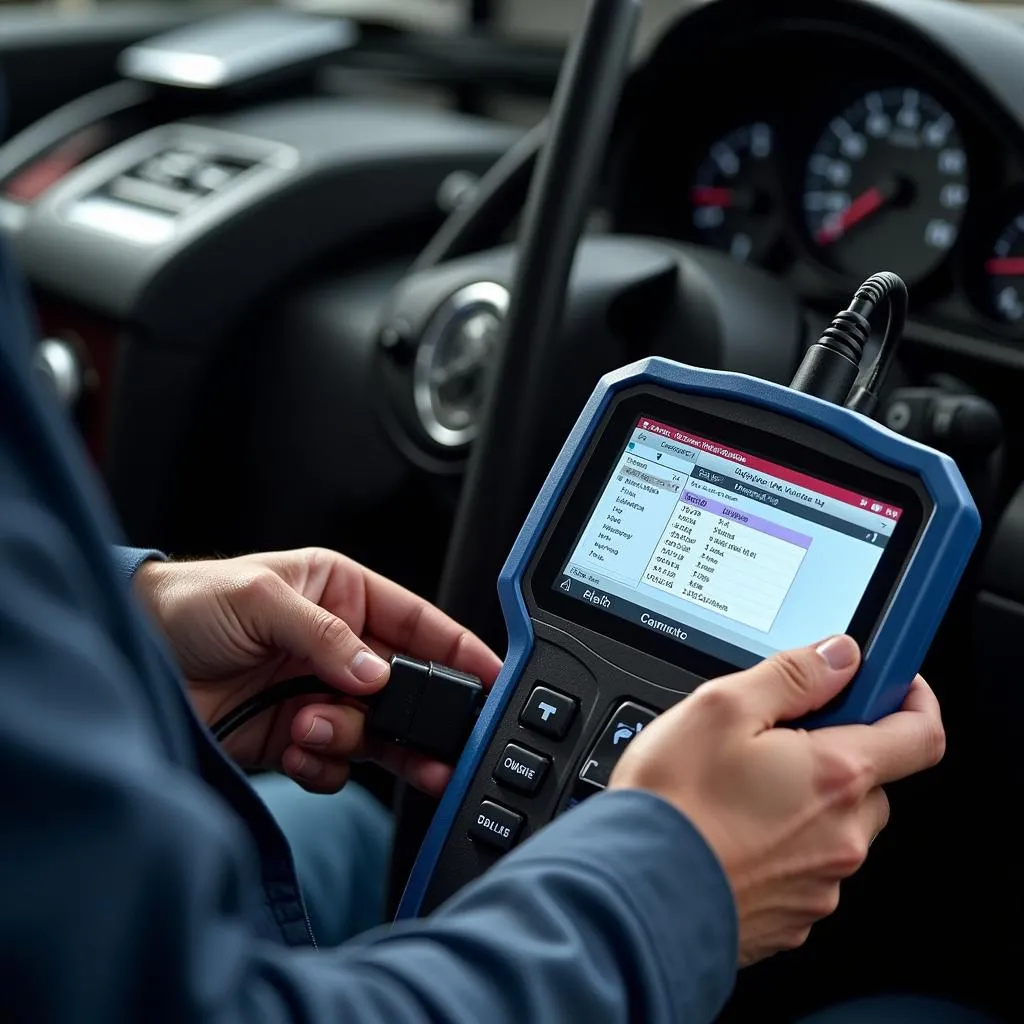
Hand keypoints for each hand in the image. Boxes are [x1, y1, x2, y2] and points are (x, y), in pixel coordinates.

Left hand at [134, 548, 500, 795]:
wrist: (133, 660)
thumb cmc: (190, 605)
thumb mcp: (261, 599)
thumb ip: (325, 635)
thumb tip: (378, 674)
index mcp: (344, 597)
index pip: (420, 624)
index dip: (460, 652)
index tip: (495, 680)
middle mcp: (341, 648)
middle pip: (408, 690)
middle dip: (417, 719)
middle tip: (434, 748)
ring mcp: (321, 696)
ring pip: (376, 733)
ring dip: (353, 739)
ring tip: (311, 727)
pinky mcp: (296, 737)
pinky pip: (337, 763)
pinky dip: (322, 762)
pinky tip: (292, 744)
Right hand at [609, 635, 944, 966]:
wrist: (633, 896)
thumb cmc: (673, 805)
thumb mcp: (721, 706)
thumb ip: (791, 674)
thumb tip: (839, 656)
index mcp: (836, 776)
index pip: (920, 733)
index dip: (910, 696)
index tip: (887, 680)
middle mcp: (842, 836)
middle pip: (871, 779)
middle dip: (835, 751)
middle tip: (776, 737)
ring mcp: (819, 884)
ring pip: (835, 826)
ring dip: (805, 800)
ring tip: (736, 788)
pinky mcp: (791, 918)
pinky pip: (804, 868)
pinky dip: (779, 845)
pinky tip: (728, 831)